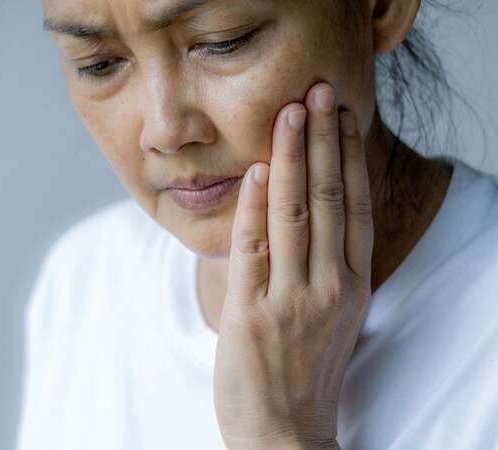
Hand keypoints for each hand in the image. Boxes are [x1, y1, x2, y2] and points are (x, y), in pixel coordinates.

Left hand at [213, 82, 372, 448]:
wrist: (284, 435)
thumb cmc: (304, 373)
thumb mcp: (330, 317)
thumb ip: (324, 268)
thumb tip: (307, 214)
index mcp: (350, 286)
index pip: (352, 207)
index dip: (347, 157)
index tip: (341, 117)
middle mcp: (328, 288)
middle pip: (326, 199)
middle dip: (320, 141)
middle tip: (316, 94)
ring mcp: (291, 301)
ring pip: (293, 214)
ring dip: (289, 159)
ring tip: (289, 115)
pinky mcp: (252, 315)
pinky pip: (253, 250)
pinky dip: (253, 208)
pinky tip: (255, 173)